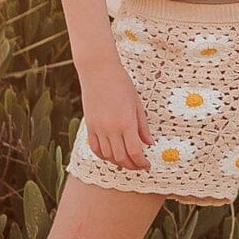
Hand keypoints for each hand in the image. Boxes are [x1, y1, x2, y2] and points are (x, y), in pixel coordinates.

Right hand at [80, 52, 149, 170]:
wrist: (99, 72)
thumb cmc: (122, 84)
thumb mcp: (137, 104)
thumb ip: (143, 127)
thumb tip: (149, 144)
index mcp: (127, 122)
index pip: (135, 152)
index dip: (142, 163)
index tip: (147, 166)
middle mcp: (111, 129)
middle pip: (121, 157)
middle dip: (132, 165)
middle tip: (139, 166)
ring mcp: (98, 129)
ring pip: (108, 156)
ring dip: (118, 162)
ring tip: (127, 161)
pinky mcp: (89, 126)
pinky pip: (95, 148)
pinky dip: (103, 156)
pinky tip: (111, 155)